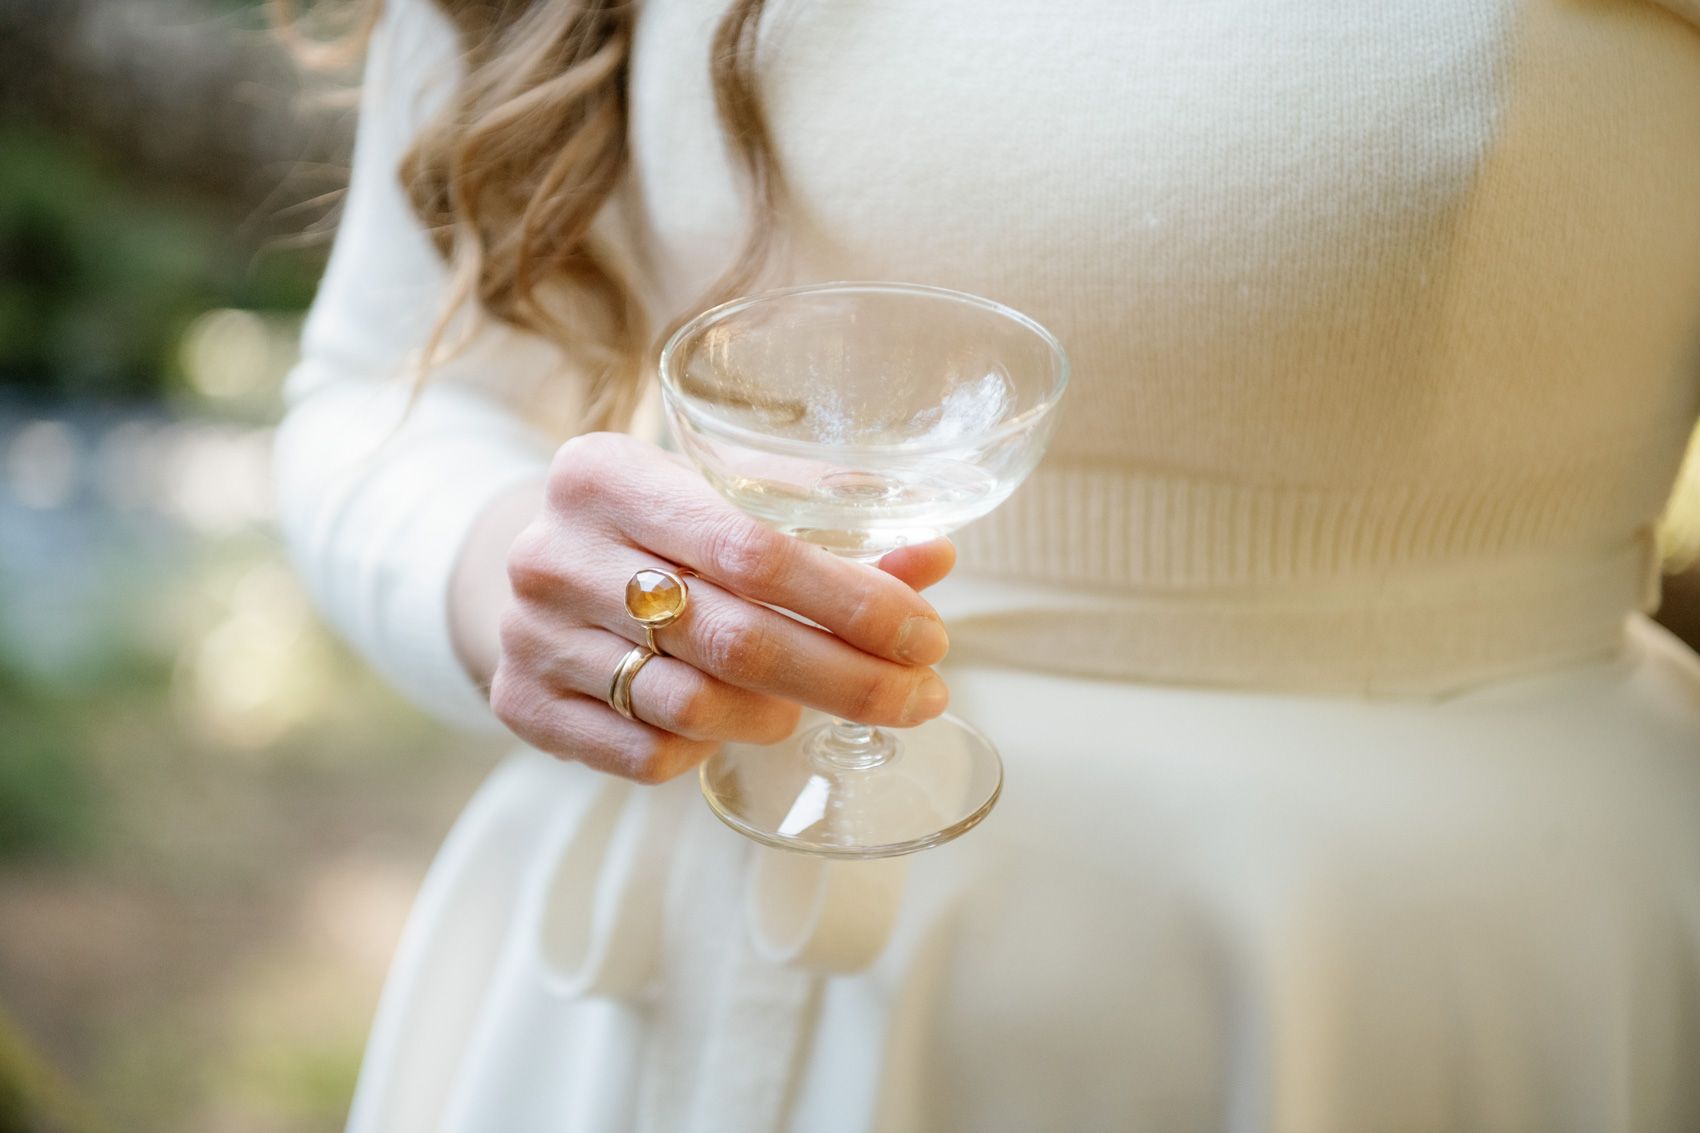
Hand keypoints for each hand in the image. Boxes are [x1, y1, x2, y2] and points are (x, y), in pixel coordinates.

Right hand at [489, 432, 955, 784]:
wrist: (538, 568)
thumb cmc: (656, 527)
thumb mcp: (725, 499)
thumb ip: (829, 527)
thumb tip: (936, 560)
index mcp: (605, 474)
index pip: (752, 550)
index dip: (853, 602)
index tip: (925, 637)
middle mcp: (554, 552)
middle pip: (732, 638)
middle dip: (847, 678)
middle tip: (918, 698)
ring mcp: (529, 635)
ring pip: (692, 706)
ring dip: (779, 715)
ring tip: (814, 701)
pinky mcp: (521, 705)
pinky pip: (645, 755)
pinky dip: (707, 748)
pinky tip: (733, 721)